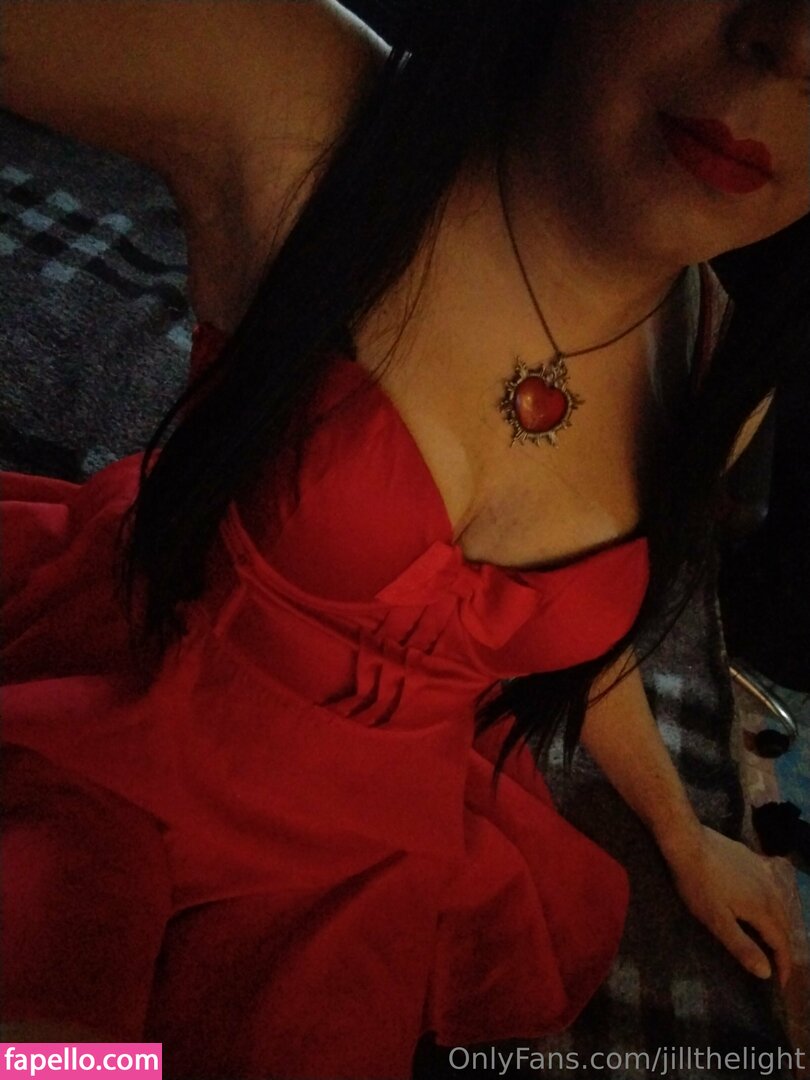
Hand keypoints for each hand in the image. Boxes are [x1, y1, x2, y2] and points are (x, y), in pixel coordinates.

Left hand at [663, 824, 792, 987]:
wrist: (687, 841)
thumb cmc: (698, 884)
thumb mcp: (716, 920)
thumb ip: (742, 946)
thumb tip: (767, 972)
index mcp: (763, 909)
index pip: (782, 943)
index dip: (783, 965)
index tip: (779, 984)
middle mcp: (770, 890)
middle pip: (785, 925)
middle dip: (783, 948)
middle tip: (776, 966)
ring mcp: (763, 871)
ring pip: (780, 904)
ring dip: (780, 926)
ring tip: (771, 940)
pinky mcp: (752, 859)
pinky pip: (771, 887)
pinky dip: (773, 904)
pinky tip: (763, 904)